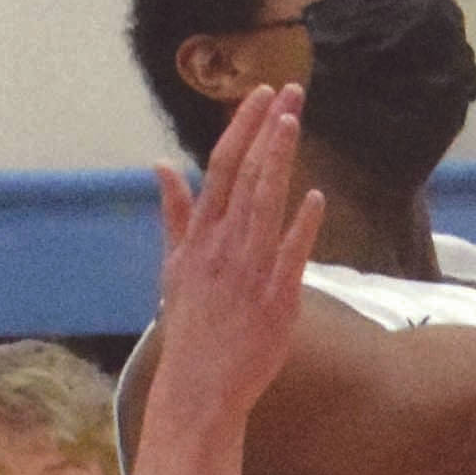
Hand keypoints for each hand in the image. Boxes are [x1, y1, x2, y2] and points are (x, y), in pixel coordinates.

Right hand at [152, 84, 324, 416]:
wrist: (200, 384)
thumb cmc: (190, 324)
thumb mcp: (173, 264)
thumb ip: (174, 212)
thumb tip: (162, 165)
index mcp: (199, 235)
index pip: (221, 166)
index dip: (242, 128)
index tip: (261, 94)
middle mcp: (223, 245)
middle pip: (246, 176)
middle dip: (267, 130)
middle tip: (289, 91)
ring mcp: (249, 270)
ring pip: (264, 204)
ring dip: (278, 161)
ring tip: (292, 122)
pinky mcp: (276, 298)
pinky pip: (290, 255)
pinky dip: (301, 226)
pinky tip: (313, 197)